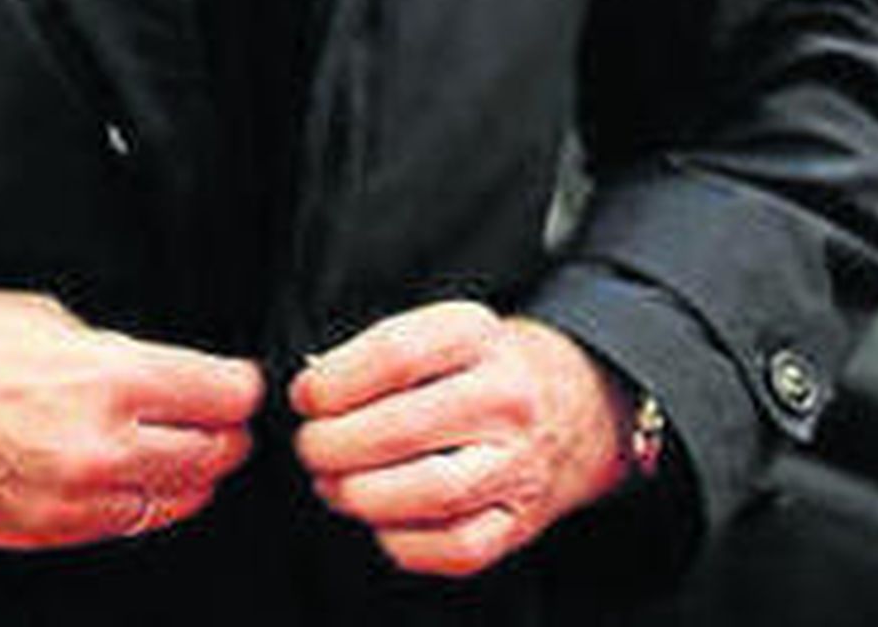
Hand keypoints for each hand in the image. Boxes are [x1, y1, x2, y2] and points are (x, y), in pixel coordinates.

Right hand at [0, 289, 263, 549]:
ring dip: (190, 477)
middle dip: (225, 433)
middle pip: (208, 455)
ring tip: (192, 451)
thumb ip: (106, 348)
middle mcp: (97, 449)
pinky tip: (136, 480)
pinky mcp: (37, 534)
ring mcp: (68, 502)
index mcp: (104, 379)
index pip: (216, 392)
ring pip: (170, 503)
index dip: (239, 384)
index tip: (242, 381)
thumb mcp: (39, 314)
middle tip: (226, 416)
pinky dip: (139, 504)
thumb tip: (147, 369)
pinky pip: (117, 528)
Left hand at [290, 302, 631, 577]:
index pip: (393, 355)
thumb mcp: (443, 332)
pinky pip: (454, 546)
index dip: (333, 382)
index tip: (304, 397)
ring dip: (360, 495)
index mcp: (477, 335)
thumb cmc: (482, 367)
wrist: (573, 405)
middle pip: (402, 428)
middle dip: (333, 445)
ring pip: (428, 492)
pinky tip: (379, 520)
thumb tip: (313, 391)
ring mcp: (517, 462)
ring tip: (333, 484)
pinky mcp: (521, 520)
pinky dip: (402, 541)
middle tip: (309, 447)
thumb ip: (380, 355)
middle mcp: (504, 397)